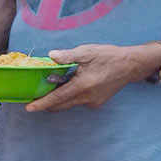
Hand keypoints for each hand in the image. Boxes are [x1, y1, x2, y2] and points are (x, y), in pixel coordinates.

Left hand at [23, 43, 160, 112]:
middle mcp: (86, 98)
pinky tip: (71, 84)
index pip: (56, 99)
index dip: (41, 104)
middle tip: (34, 95)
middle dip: (46, 102)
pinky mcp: (97, 103)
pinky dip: (70, 97)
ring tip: (53, 85)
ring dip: (59, 98)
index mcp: (82, 86)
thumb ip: (67, 56)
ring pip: (68, 104)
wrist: (131, 65)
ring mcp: (92, 102)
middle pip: (60, 105)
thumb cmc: (109, 56)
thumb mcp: (87, 52)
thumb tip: (51, 56)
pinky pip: (78, 102)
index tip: (28, 108)